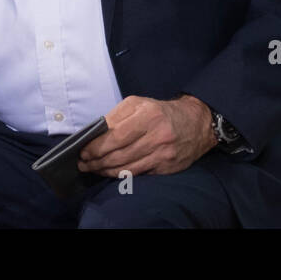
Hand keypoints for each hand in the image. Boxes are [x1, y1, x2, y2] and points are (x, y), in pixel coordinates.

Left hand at [77, 95, 214, 176]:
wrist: (196, 123)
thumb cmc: (161, 112)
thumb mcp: (139, 104)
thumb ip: (116, 117)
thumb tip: (94, 135)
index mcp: (148, 114)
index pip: (115, 136)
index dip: (96, 147)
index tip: (83, 151)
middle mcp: (157, 134)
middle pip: (118, 154)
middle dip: (96, 161)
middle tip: (83, 163)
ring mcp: (163, 152)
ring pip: (126, 168)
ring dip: (105, 170)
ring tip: (93, 169)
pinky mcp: (166, 166)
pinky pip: (138, 174)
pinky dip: (120, 175)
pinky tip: (111, 172)